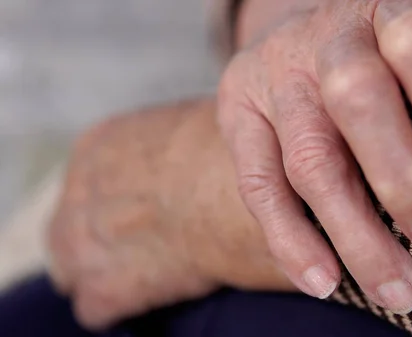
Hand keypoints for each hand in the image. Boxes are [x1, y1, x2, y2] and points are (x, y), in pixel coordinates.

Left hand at [47, 101, 294, 329]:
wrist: (230, 195)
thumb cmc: (225, 154)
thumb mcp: (183, 125)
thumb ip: (164, 143)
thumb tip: (181, 152)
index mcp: (98, 148)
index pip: (87, 183)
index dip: (115, 202)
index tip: (145, 211)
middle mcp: (78, 194)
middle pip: (69, 229)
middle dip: (101, 241)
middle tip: (143, 247)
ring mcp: (82, 244)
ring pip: (70, 272)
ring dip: (103, 276)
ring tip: (146, 275)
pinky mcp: (104, 288)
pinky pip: (95, 310)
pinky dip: (121, 307)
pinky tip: (152, 295)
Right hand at [218, 0, 411, 312]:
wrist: (307, 30)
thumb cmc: (392, 39)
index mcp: (385, 5)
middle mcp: (324, 37)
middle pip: (356, 101)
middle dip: (400, 178)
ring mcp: (274, 76)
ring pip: (308, 159)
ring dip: (352, 231)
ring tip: (394, 288)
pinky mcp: (238, 113)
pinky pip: (258, 185)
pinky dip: (290, 239)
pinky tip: (323, 280)